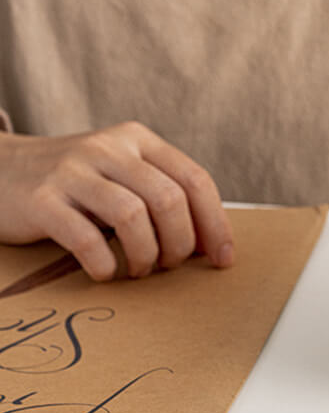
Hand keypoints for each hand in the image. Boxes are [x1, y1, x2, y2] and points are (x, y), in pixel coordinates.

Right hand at [0, 121, 233, 279]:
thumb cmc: (78, 187)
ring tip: (137, 270)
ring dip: (145, 256)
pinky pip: (86, 238)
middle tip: (168, 266)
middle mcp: (108, 148)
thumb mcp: (125, 178)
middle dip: (180, 245)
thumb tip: (214, 246)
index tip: (222, 260)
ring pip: (133, 216)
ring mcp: (71, 170)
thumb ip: (166, 200)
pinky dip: (104, 264)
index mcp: (138, 140)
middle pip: (169, 200)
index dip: (216, 225)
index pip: (195, 180)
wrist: (0, 171)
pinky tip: (104, 271)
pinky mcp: (41, 199)